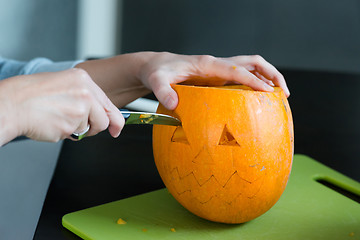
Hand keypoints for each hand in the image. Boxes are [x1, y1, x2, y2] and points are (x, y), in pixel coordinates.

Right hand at [0, 68, 123, 145]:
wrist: (11, 104)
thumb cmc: (31, 94)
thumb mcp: (63, 85)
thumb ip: (84, 96)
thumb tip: (100, 112)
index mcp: (83, 80)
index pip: (108, 104)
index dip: (115, 120)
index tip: (117, 128)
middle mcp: (85, 92)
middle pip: (104, 120)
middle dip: (94, 127)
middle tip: (78, 125)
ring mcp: (80, 109)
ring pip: (88, 129)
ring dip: (75, 129)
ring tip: (57, 118)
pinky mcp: (71, 125)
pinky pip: (74, 135)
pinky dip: (63, 133)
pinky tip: (51, 122)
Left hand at [139, 52, 288, 109]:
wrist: (157, 67)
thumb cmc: (158, 72)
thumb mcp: (156, 81)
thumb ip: (163, 91)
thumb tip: (173, 105)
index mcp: (207, 64)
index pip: (236, 70)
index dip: (253, 80)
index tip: (268, 92)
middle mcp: (217, 64)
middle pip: (252, 62)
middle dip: (271, 74)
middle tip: (283, 92)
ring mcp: (219, 70)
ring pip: (250, 68)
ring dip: (267, 78)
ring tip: (279, 96)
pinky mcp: (218, 78)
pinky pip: (242, 79)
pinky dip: (255, 85)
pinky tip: (258, 100)